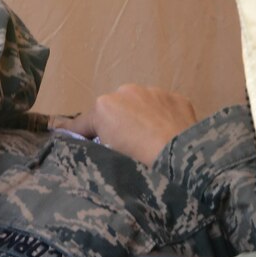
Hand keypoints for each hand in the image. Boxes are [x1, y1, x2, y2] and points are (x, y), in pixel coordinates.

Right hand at [56, 84, 199, 163]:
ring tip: (151, 143)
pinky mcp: (178, 98)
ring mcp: (155, 92)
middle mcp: (127, 91)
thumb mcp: (103, 161)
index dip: (79, 135)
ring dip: (142, 119)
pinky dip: (164, 120)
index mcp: (103, 106)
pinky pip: (164, 108)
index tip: (73, 139)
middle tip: (126, 149)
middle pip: (115, 111)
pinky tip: (169, 137)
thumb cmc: (137, 165)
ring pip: (142, 106)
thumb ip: (89, 147)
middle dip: (117, 126)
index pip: (83, 123)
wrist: (182, 163)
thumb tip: (75, 140)